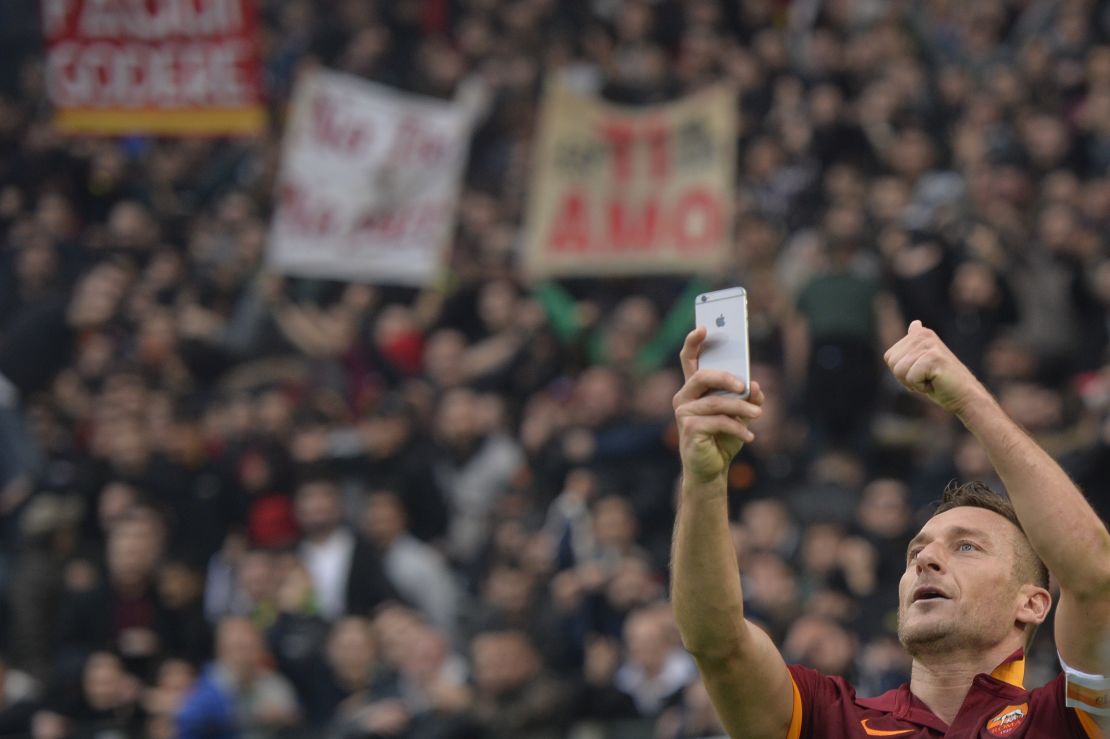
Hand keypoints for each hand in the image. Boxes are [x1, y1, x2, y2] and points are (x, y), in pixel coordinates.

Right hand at [674, 327, 763, 484]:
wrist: (712, 468)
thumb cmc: (723, 437)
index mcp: (695, 389)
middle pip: (701, 376)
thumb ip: (748, 399)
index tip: (704, 328)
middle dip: (725, 378)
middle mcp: (684, 397)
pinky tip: (750, 436)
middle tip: (744, 385)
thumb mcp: (741, 415)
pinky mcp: (688, 429)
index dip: (694, 342)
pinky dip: (737, 428)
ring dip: (740, 408)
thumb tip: (754, 386)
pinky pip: (717, 421)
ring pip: (714, 402)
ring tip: (758, 415)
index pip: (689, 360)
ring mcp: (683, 413)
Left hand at [883, 320, 985, 415]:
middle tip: (927, 377)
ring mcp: (930, 345)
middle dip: (905, 378)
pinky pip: (911, 378)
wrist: (965, 395)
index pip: (889, 357)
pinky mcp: (934, 358)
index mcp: (919, 333)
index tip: (920, 372)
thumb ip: (915, 344)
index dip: (901, 372)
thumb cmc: (941, 381)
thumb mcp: (924, 360)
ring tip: (931, 379)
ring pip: (900, 371)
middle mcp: (924, 335)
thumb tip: (915, 323)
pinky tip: (935, 383)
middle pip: (892, 363)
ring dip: (913, 382)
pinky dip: (921, 387)